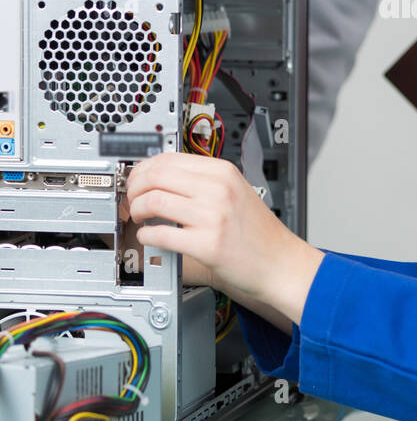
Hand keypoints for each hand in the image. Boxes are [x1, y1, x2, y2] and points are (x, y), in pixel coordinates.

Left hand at [123, 152, 323, 324]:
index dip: (143, 169)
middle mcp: (218, 189)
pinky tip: (150, 237)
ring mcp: (213, 216)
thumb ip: (204, 181)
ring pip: (154, 202)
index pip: (168, 158)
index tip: (136, 180)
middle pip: (156, 176)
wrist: (281, 262)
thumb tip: (161, 177)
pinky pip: (161, 234)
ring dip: (137, 210)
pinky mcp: (207, 244)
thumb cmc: (259, 233)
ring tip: (140, 218)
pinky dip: (146, 235)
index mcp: (223, 172)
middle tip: (132, 200)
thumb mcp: (236, 191)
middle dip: (134, 188)